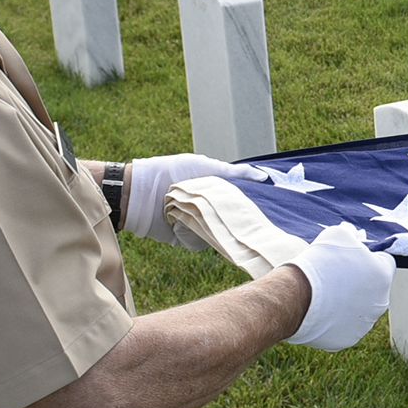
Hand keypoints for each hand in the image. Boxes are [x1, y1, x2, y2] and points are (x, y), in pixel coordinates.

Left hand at [123, 153, 267, 238]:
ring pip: (221, 230)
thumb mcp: (205, 166)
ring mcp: (197, 223)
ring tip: (220, 219)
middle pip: (234, 216)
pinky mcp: (187, 237)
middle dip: (242, 217)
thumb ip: (234, 172)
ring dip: (220, 226)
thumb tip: (262, 176)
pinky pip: (204, 241)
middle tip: (257, 218)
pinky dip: (204, 236)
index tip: (269, 202)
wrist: (138, 194)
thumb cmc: (170, 173)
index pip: (240, 197)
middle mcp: (207, 207)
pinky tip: (203, 227)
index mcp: (213, 189)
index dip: (254, 200)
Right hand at [282, 223, 390, 349]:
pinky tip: (319, 311)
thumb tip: (355, 235)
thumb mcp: (337, 235)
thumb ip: (352, 235)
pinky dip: (334, 320)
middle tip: (335, 277)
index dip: (368, 258)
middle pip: (374, 289)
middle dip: (359, 282)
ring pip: (359, 310)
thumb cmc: (319, 262)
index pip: (385, 263)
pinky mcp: (347, 340)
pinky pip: (344, 327)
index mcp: (384, 277)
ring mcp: (364, 325)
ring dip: (347, 302)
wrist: (295, 297)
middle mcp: (380, 304)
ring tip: (324, 294)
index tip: (352, 258)